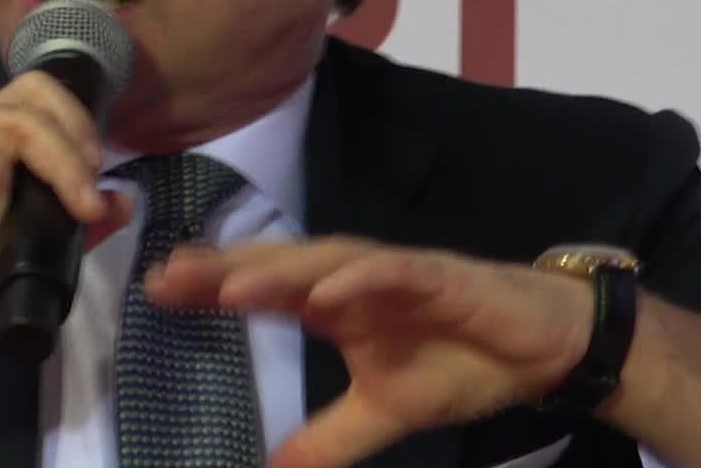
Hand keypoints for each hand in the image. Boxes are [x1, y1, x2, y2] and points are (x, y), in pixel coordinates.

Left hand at [146, 238, 595, 467]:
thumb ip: (326, 439)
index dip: (212, 287)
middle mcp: (356, 278)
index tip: (156, 291)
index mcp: (336, 302)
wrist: (544, 345)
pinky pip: (396, 272)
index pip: (263, 289)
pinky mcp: (443, 276)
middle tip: (171, 275)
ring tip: (231, 284)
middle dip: (226, 268)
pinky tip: (327, 289)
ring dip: (280, 270)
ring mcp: (397, 272)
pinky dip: (360, 277)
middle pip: (280, 267)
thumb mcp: (383, 413)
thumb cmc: (460, 361)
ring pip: (329, 262)